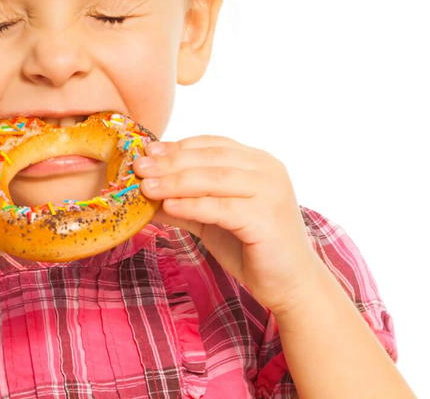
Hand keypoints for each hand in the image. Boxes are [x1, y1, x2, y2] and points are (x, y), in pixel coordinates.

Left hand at [133, 135, 327, 313]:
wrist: (291, 284)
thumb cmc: (252, 247)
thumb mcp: (212, 218)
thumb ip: (184, 200)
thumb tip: (142, 192)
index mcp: (258, 162)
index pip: (211, 145)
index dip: (178, 146)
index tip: (147, 151)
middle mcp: (268, 170)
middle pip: (209, 159)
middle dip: (170, 162)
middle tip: (138, 167)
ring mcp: (270, 192)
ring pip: (213, 179)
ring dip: (175, 181)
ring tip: (145, 186)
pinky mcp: (266, 218)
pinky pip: (221, 207)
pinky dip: (191, 205)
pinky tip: (168, 205)